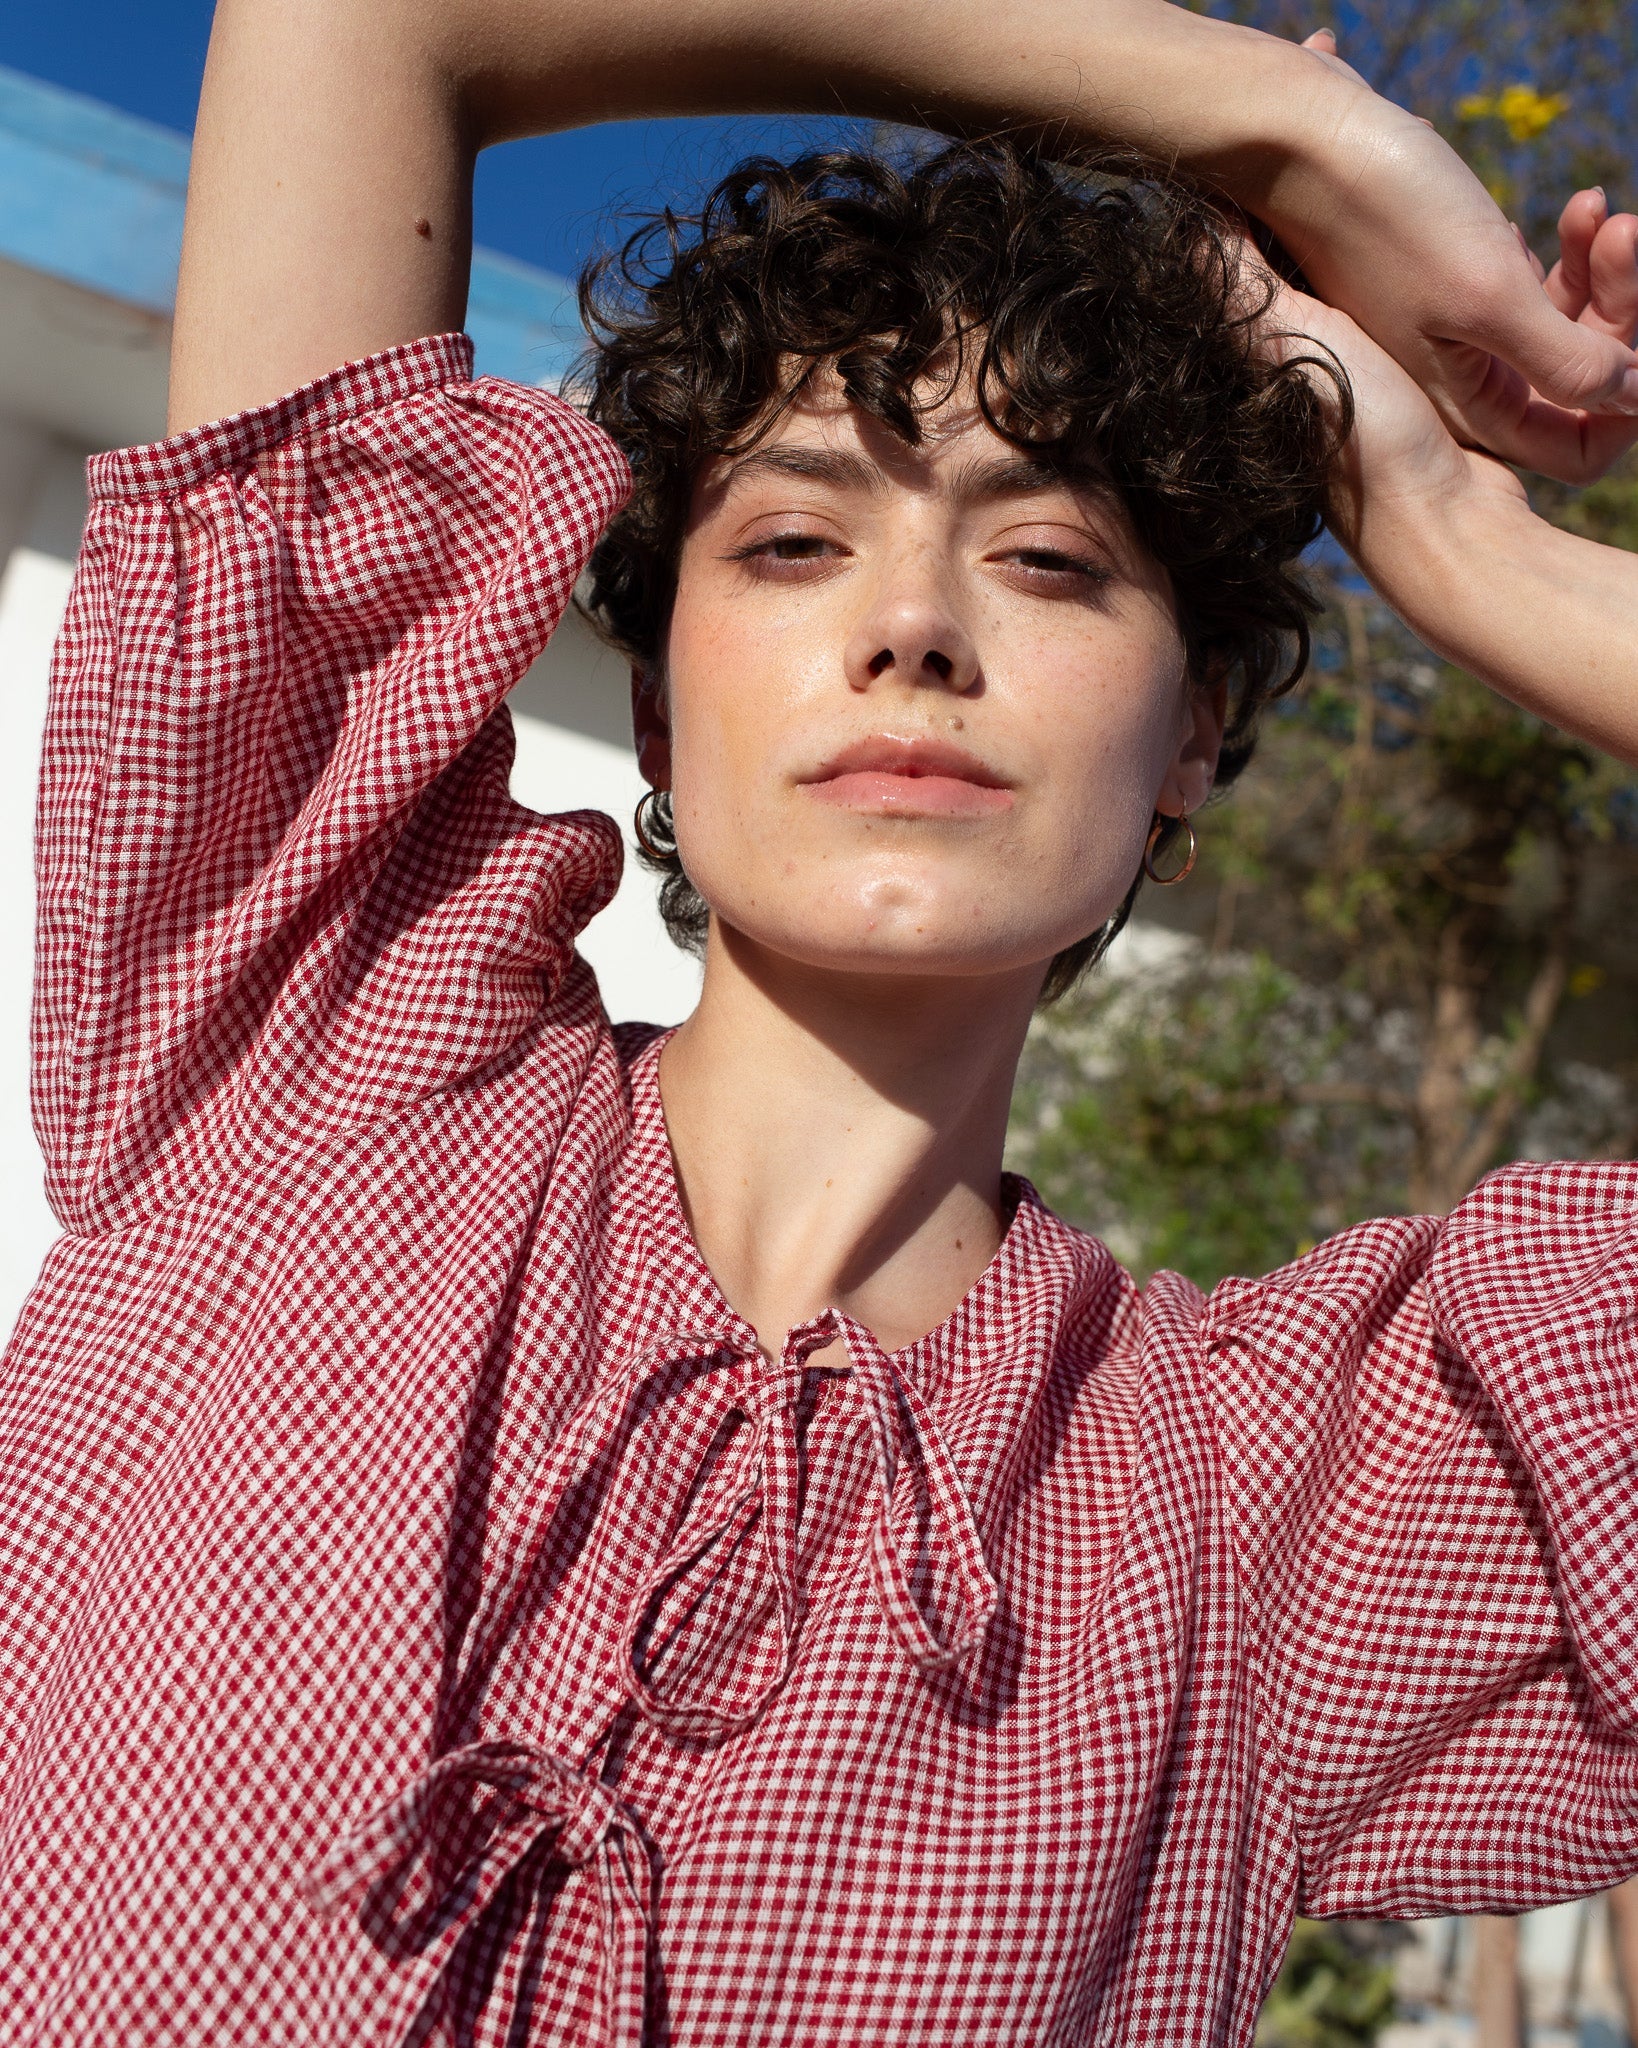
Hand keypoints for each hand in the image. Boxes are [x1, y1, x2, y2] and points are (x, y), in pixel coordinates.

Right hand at [1256, 181, 1637, 563]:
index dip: (1622, 401)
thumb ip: (1563, 358)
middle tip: (1623, 228)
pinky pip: (1528, 298)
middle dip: (1617, 312)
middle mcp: (1461, 391)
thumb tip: (1633, 396)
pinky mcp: (1447, 299)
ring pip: (1560, 332)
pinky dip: (1556, 258)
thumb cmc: (1390, 222)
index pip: (1576, 445)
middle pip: (1578, 382)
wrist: (1303, 153)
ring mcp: (1454, 346)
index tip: (1637, 342)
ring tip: (1594, 208)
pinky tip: (1546, 220)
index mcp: (1468, 410)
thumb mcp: (1487, 298)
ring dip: (1594, 272)